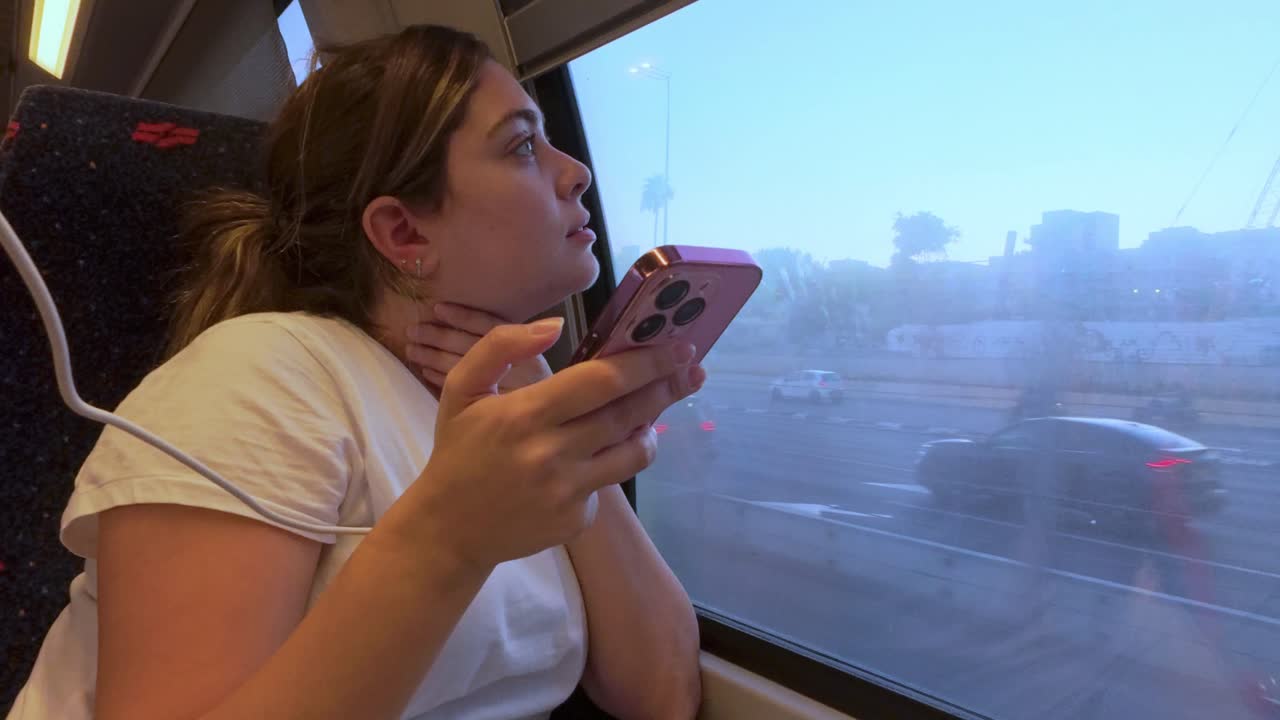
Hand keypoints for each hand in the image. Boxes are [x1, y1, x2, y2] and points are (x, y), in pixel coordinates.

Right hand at [382, 317, 705, 573]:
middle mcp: (551, 454)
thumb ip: (500, 346)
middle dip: (667, 388)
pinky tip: (590, 460)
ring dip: (650, 430)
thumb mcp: (461, 387)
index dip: (647, 362)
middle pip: (628, 414)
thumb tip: (553, 326)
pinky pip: (608, 484)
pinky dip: (608, 466)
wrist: (448, 529)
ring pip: (633, 454)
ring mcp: (566, 491)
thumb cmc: (459, 450)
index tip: (678, 347)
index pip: (602, 381)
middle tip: (693, 370)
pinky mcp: (575, 521)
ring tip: (651, 414)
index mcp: (525, 414)